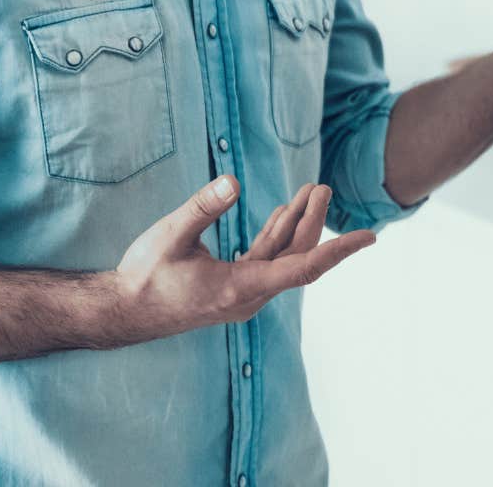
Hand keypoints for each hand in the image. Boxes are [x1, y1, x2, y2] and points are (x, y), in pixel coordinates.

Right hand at [112, 176, 375, 340]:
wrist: (123, 311)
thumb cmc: (144, 276)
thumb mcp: (170, 236)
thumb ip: (202, 208)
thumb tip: (233, 181)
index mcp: (240, 288)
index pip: (302, 268)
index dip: (337, 250)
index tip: (369, 237)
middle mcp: (249, 296)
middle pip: (297, 257)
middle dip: (314, 221)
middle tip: (321, 186)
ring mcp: (243, 294)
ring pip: (283, 258)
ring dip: (297, 225)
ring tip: (312, 190)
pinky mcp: (234, 287)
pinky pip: (266, 260)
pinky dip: (277, 234)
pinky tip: (284, 211)